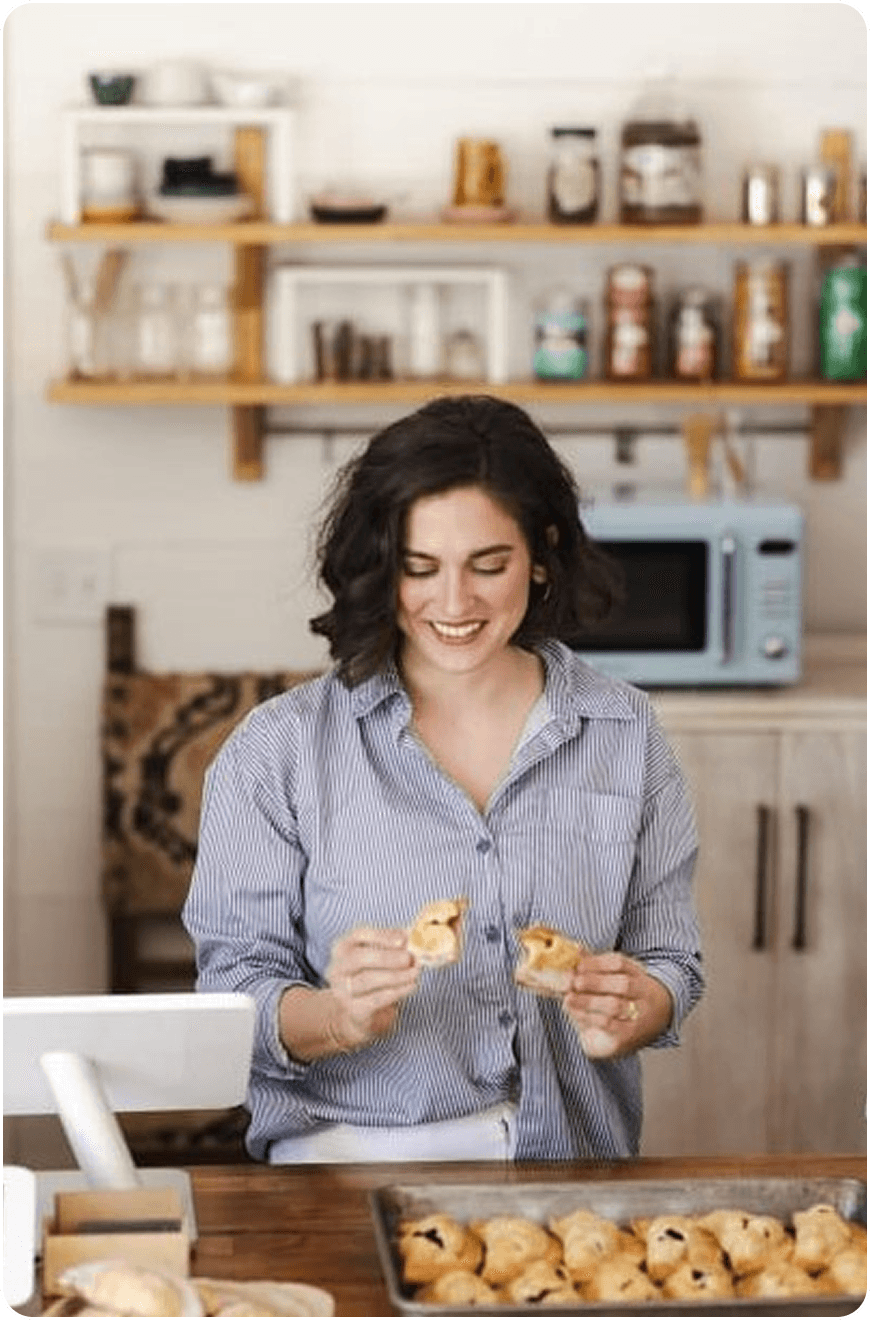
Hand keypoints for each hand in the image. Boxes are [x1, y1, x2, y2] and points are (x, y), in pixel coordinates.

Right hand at [325, 926, 420, 1050]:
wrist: (360, 1013)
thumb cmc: (373, 978)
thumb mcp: (380, 958)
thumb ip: (394, 946)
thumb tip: (412, 938)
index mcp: (344, 948)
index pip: (358, 935)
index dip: (381, 935)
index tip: (403, 939)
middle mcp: (338, 968)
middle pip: (359, 958)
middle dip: (387, 957)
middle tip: (409, 958)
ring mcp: (343, 991)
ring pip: (368, 980)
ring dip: (396, 975)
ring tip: (414, 972)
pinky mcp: (354, 1011)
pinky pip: (376, 999)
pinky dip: (397, 991)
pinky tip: (411, 986)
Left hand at [562, 951, 672, 1059]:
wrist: (652, 1027)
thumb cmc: (627, 998)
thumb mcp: (617, 978)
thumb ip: (595, 965)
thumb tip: (576, 949)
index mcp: (638, 975)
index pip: (620, 964)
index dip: (598, 963)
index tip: (578, 965)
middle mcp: (642, 995)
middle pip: (623, 984)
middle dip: (595, 982)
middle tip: (573, 982)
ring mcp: (638, 1016)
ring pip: (615, 1006)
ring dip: (588, 1001)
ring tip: (569, 998)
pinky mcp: (627, 1036)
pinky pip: (609, 1026)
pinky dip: (589, 1017)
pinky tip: (575, 1012)